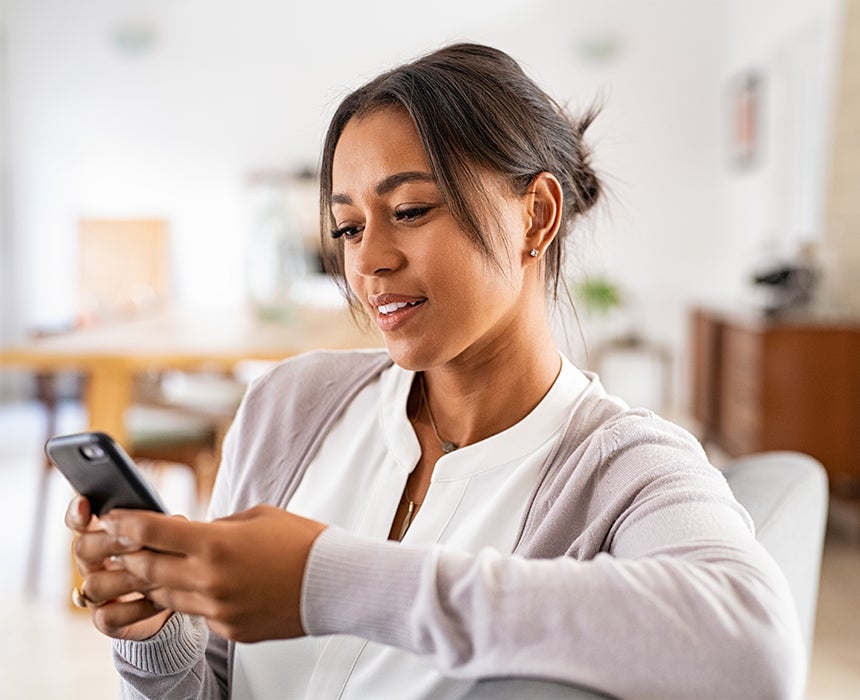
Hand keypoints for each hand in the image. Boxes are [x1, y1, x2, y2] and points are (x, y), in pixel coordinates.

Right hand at [65, 496, 172, 640]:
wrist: (178, 598)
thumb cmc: (170, 557)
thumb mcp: (168, 537)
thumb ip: (161, 527)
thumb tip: (174, 521)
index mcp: (102, 536)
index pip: (79, 521)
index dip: (78, 513)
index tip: (85, 503)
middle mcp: (92, 563)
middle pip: (82, 548)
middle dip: (111, 542)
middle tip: (137, 540)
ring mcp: (96, 593)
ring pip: (94, 584)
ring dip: (128, 577)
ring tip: (159, 573)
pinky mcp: (106, 620)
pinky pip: (109, 616)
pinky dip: (136, 607)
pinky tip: (160, 600)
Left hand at [100, 505, 326, 642]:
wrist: (334, 582)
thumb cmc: (302, 542)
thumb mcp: (256, 517)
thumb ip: (218, 525)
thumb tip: (193, 533)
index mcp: (215, 544)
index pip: (152, 533)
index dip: (126, 524)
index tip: (114, 518)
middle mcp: (210, 580)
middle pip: (149, 569)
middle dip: (132, 554)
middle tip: (124, 544)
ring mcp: (218, 609)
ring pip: (168, 596)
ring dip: (158, 579)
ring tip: (158, 565)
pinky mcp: (230, 629)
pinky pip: (199, 613)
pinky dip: (195, 598)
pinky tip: (207, 585)